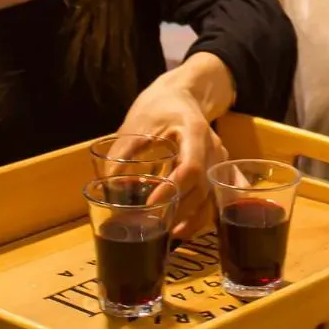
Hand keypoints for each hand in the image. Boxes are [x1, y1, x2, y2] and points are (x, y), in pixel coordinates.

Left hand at [117, 78, 227, 239]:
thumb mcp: (137, 122)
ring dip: (194, 218)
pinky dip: (207, 214)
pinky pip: (219, 195)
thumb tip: (109, 186)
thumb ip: (123, 152)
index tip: (152, 205)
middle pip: (203, 187)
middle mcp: (213, 147)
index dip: (174, 189)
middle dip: (181, 211)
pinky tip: (189, 227)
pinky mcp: (219, 169)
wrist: (182, 93)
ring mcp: (220, 159)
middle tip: (155, 227)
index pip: (191, 167)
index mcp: (194, 131)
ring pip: (213, 196)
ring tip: (171, 234)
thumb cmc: (158, 106)